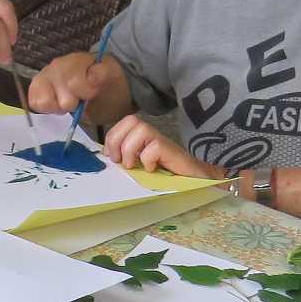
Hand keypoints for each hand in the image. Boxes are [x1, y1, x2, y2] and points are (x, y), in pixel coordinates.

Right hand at [28, 50, 117, 115]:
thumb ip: (103, 73)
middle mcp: (56, 65)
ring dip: (59, 106)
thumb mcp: (110, 75)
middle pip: (64, 100)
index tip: (93, 92)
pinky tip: (57, 101)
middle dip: (75, 103)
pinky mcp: (34, 87)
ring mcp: (43, 76)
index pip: (75, 84)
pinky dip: (48, 108)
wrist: (93, 82)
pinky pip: (36, 104)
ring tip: (68, 100)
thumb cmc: (101, 81)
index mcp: (76, 60)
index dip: (86, 93)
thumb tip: (92, 76)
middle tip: (80, 97)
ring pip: (46, 102)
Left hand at [100, 114, 222, 178]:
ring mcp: (163, 141)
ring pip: (140, 129)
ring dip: (131, 149)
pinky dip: (148, 160)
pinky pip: (154, 147)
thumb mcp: (139, 167)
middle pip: (130, 120)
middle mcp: (152, 135)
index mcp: (142, 137)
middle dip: (117, 140)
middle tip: (120, 160)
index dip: (112, 137)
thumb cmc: (164, 176)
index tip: (110, 156)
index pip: (123, 123)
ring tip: (135, 165)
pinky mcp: (172, 150)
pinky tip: (152, 169)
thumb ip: (125, 158)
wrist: (194, 181)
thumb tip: (106, 157)